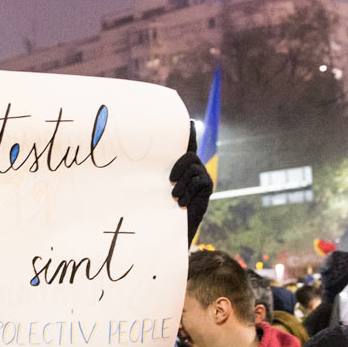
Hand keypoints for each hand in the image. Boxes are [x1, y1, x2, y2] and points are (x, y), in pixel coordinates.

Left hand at [169, 121, 212, 244]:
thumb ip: (157, 172)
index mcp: (182, 165)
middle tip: (170, 182)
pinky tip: (182, 202)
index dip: (189, 134)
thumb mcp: (158, 186)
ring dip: (182, 184)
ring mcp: (203, 175)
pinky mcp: (208, 185)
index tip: (190, 122)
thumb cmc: (163, 204)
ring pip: (193, 169)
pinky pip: (199, 180)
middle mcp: (194, 166)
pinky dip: (189, 191)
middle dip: (178, 167)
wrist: (175, 224)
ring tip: (175, 197)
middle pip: (189, 155)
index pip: (188, 145)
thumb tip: (139, 162)